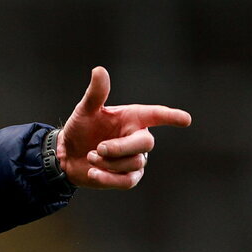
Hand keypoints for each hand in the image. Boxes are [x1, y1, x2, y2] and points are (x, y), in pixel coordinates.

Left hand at [57, 66, 190, 188]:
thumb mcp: (85, 111)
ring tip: (90, 156)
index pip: (157, 115)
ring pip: (135, 162)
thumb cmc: (80, 129)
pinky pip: (127, 181)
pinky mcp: (127, 177)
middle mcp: (137, 138)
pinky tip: (93, 173)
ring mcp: (135, 159)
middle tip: (98, 148)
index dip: (171, 117)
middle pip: (146, 143)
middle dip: (121, 147)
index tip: (185, 119)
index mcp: (132, 118)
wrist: (66, 155)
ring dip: (108, 161)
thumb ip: (96, 94)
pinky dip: (108, 178)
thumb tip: (99, 70)